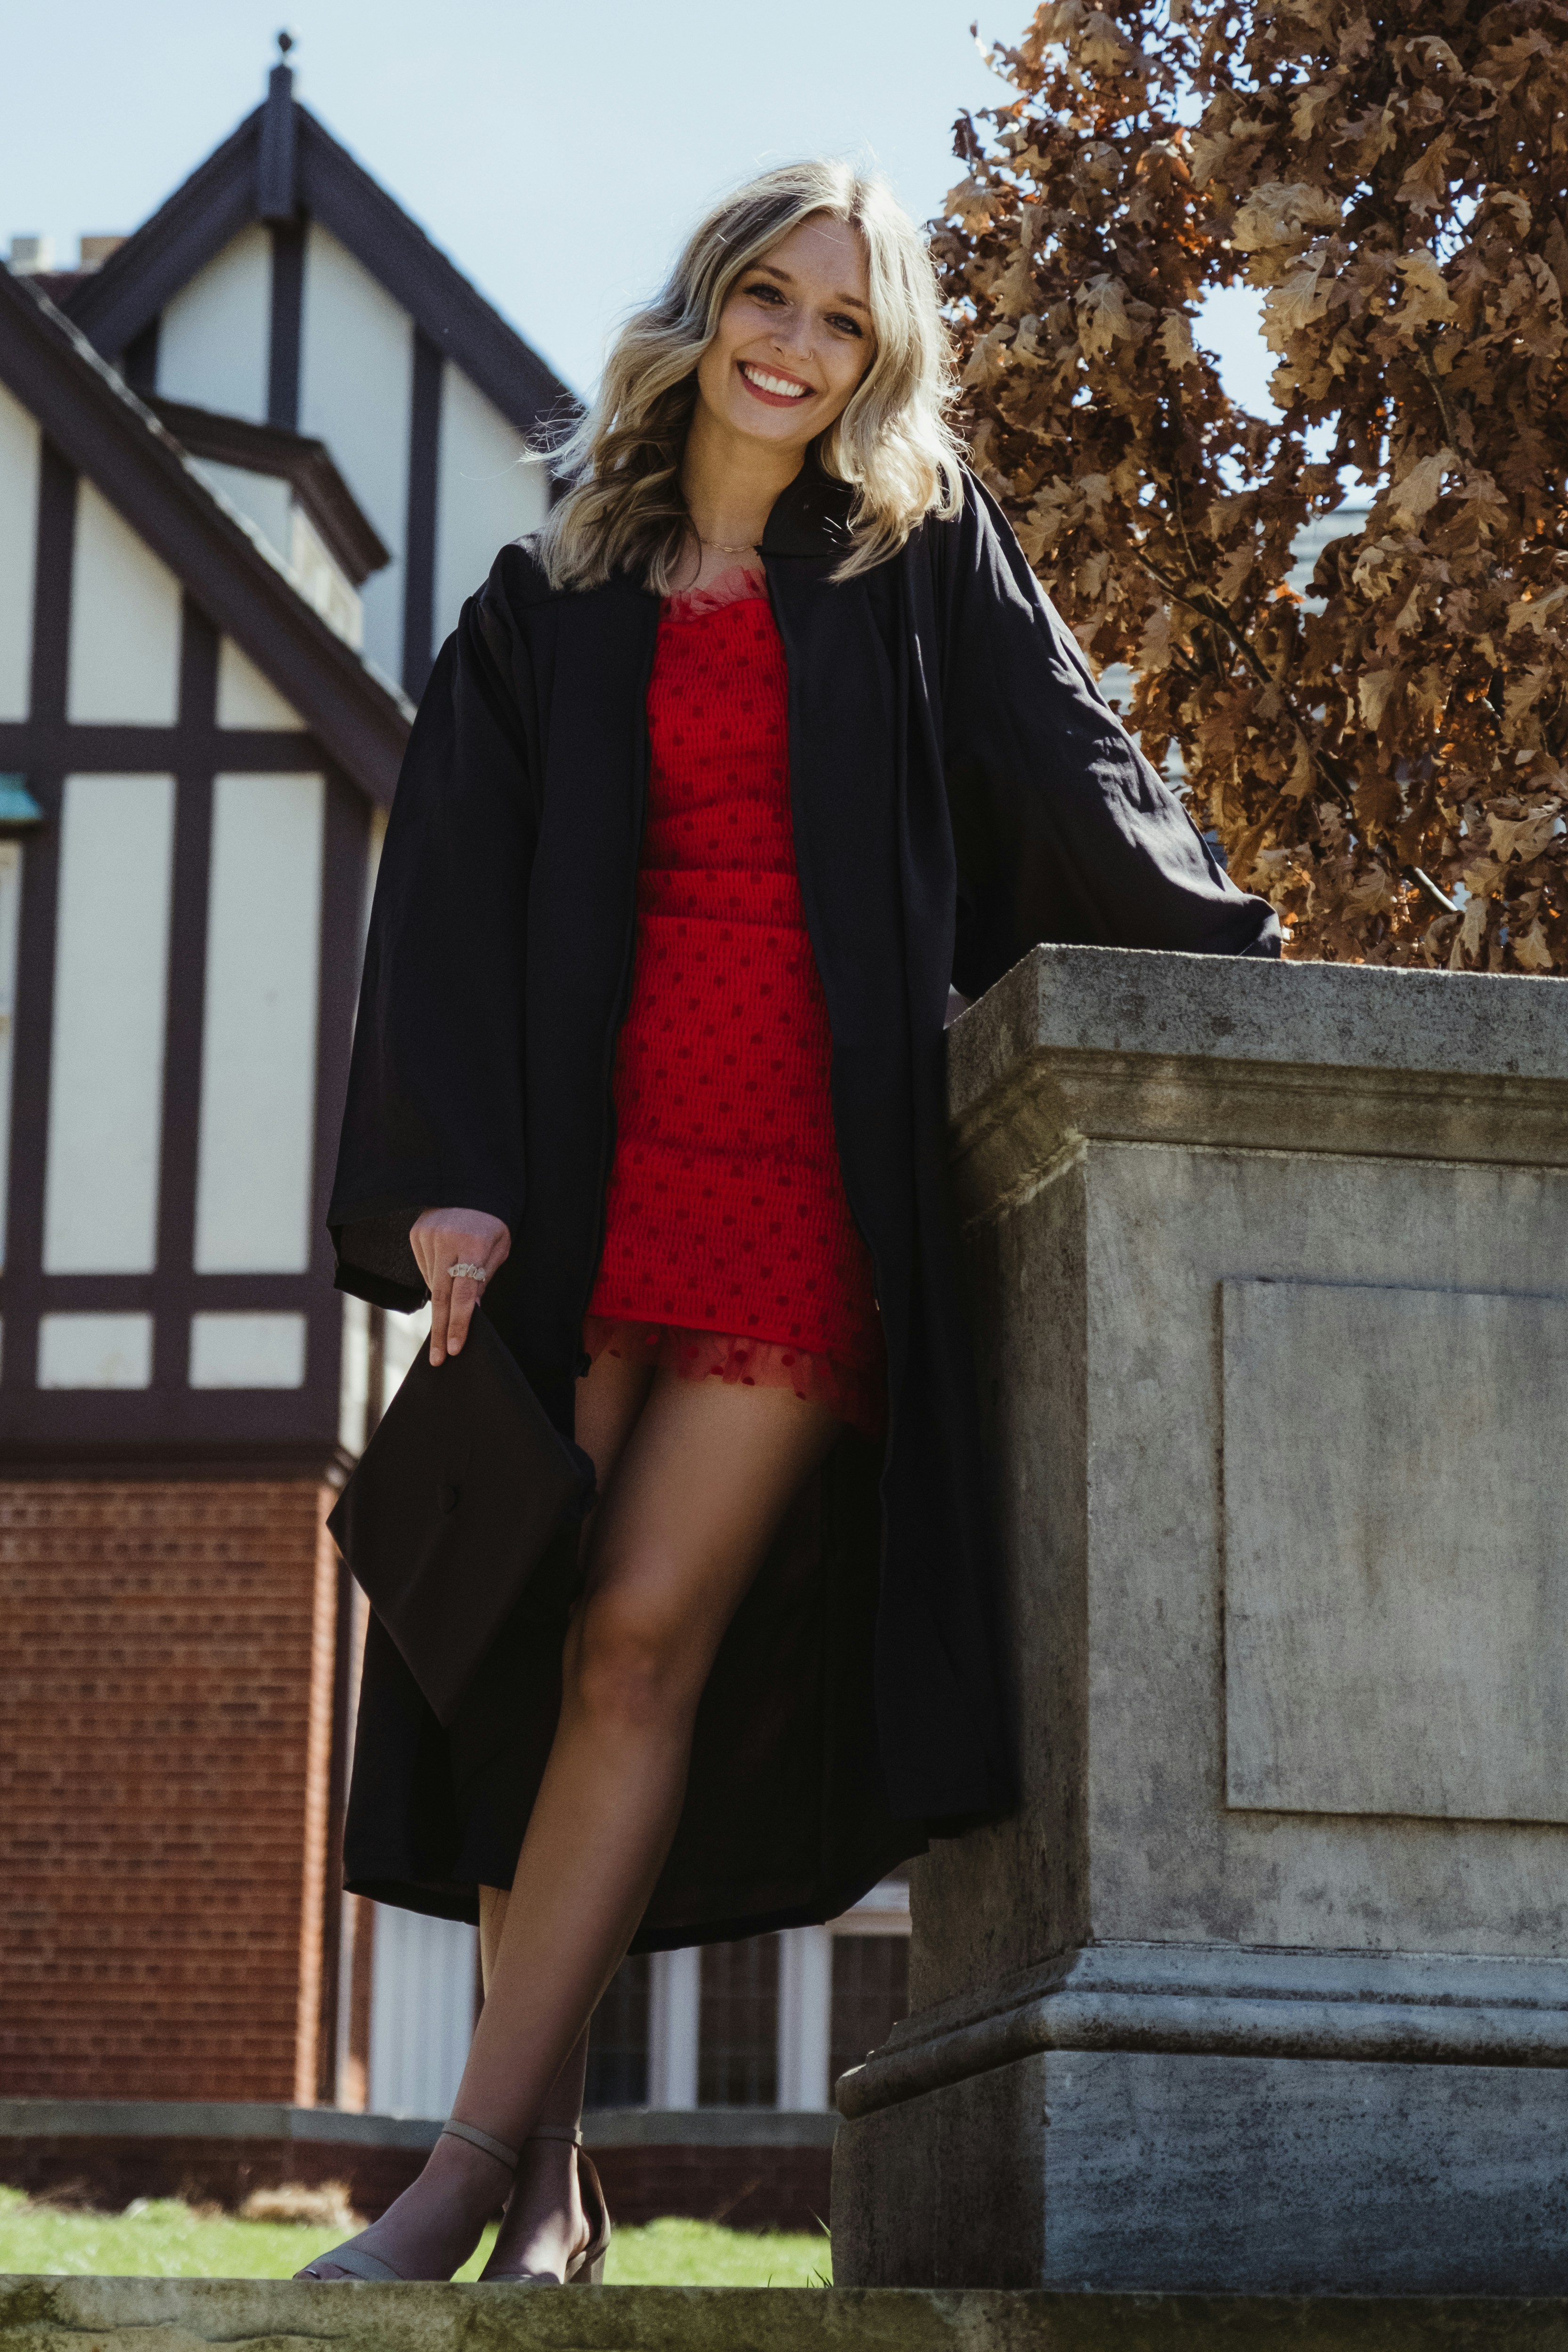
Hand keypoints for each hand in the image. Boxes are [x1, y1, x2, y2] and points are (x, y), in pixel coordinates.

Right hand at [409, 1208, 510, 1364]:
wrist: (469, 1182)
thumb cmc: (492, 1219)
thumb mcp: (499, 1247)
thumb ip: (484, 1278)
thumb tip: (471, 1312)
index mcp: (474, 1245)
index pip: (464, 1295)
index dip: (460, 1324)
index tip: (455, 1349)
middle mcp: (446, 1242)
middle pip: (441, 1297)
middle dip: (441, 1330)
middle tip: (438, 1359)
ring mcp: (427, 1237)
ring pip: (432, 1284)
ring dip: (442, 1303)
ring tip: (451, 1309)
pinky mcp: (416, 1234)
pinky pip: (424, 1269)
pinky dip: (435, 1279)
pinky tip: (445, 1277)